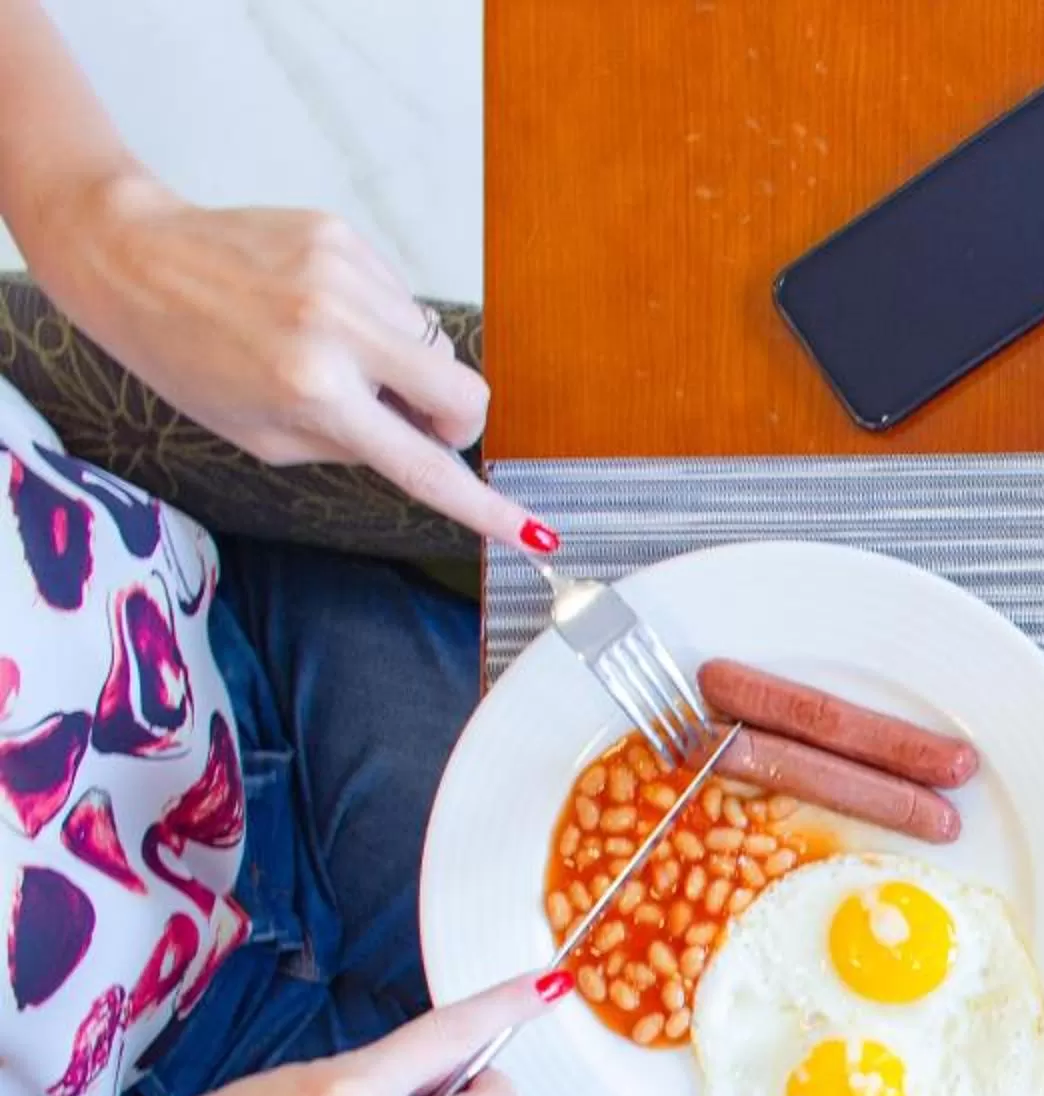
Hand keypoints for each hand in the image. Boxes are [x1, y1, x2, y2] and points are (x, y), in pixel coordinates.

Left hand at [23, 170, 538, 544]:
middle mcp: (337, 331)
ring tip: (332, 348)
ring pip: (429, 342)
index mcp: (312, 392)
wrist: (129, 256)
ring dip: (400, 358)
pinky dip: (375, 316)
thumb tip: (425, 437)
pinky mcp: (343, 235)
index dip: (483, 505)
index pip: (422, 464)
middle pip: (464, 391)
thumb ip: (350, 442)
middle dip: (457, 417)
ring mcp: (345, 276)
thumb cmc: (186, 356)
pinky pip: (398, 295)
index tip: (534, 532)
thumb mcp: (262, 432)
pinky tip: (317, 308)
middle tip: (417, 419)